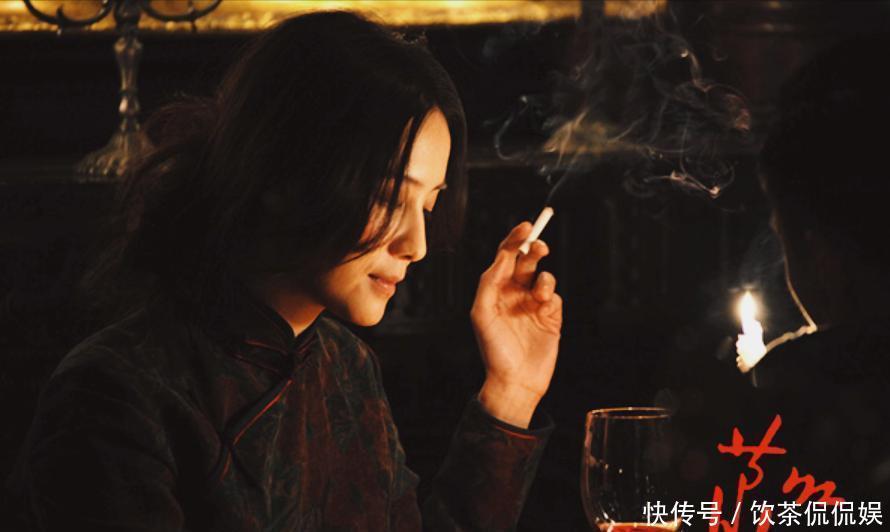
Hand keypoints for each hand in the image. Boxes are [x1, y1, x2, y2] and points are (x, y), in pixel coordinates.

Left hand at [471, 222, 562, 427]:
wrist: (515, 380)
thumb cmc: (493, 349)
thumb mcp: (482, 313)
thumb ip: (489, 281)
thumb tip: (503, 257)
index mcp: (495, 290)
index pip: (505, 257)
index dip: (515, 239)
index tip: (526, 226)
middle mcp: (514, 294)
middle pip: (526, 261)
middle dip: (534, 249)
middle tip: (539, 246)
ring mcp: (533, 305)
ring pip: (543, 277)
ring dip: (543, 279)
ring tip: (539, 295)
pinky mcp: (550, 317)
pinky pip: (554, 295)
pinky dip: (550, 295)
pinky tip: (544, 307)